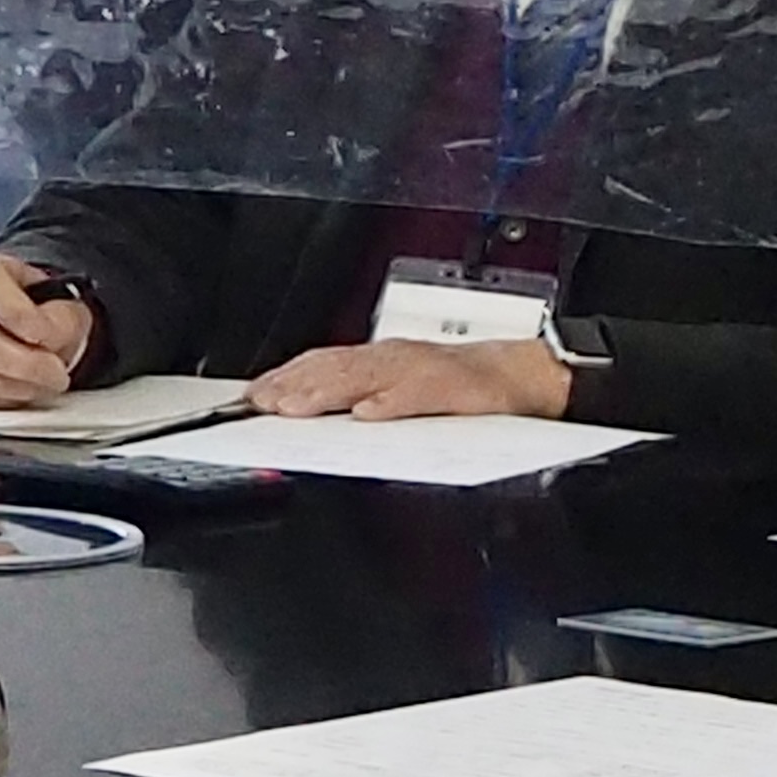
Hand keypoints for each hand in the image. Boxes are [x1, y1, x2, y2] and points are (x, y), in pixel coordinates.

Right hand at [0, 253, 94, 406]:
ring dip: (21, 385)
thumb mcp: (64, 302)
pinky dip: (11, 399)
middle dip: (24, 362)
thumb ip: (61, 314)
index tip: (47, 335)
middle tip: (56, 372)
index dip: (21, 317)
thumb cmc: (41, 313)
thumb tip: (50, 337)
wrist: (31, 337)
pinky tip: (28, 387)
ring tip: (47, 379)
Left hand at [247, 338, 573, 421]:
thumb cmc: (462, 389)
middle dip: (295, 385)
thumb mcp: (402, 391)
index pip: (322, 364)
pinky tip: (369, 413)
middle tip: (261, 405)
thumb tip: (308, 416)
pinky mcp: (457, 388)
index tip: (250, 399)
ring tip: (297, 408)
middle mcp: (397, 359)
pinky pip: (421, 393)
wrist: (526, 377)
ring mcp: (425, 371)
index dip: (285, 378)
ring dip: (328, 391)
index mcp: (381, 361)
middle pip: (336, 368)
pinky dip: (392, 402)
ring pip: (369, 376)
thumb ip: (360, 398)